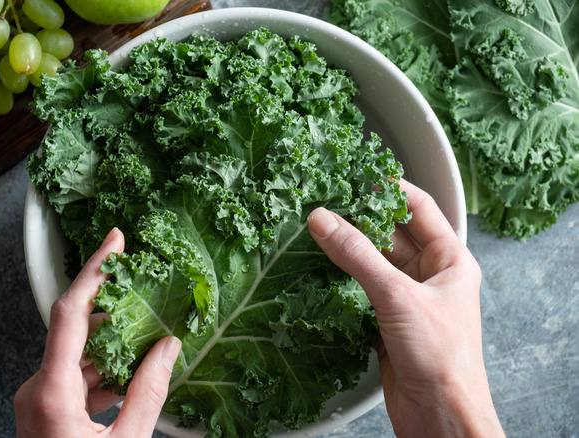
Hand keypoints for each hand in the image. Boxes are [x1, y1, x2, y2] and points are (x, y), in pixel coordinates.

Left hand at [14, 228, 181, 437]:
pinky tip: (131, 376)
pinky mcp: (41, 410)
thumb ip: (150, 392)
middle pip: (75, 332)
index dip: (94, 270)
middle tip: (149, 298)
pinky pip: (73, 378)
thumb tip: (170, 348)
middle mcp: (35, 389)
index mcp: (51, 392)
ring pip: (76, 357)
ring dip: (111, 348)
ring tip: (150, 341)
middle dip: (114, 314)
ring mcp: (35, 400)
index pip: (69, 312)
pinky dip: (102, 372)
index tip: (115, 239)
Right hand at [307, 180, 504, 437]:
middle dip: (359, 219)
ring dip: (346, 251)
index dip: (389, 188)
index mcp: (450, 261)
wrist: (439, 416)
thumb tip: (323, 220)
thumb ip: (357, 255)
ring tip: (314, 232)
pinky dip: (340, 282)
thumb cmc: (443, 358)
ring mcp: (407, 300)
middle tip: (325, 203)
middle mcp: (430, 277)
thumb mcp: (397, 295)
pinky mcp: (387, 323)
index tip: (356, 176)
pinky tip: (318, 273)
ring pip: (371, 264)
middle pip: (390, 235)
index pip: (419, 208)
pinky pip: (360, 291)